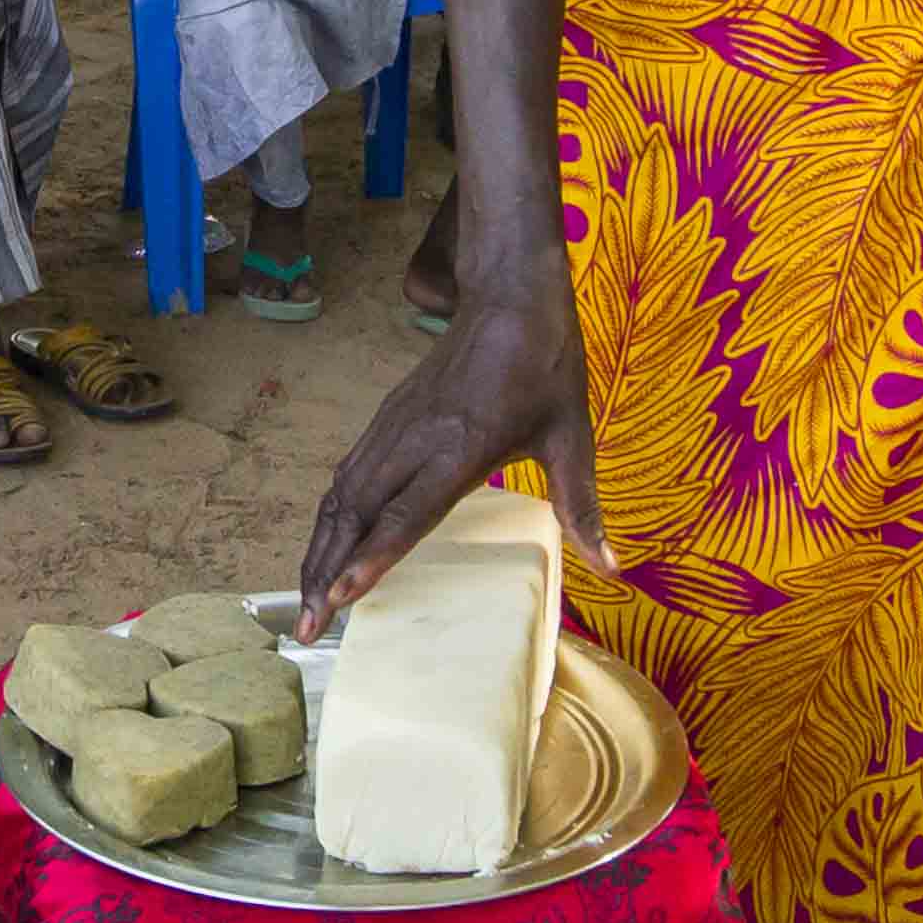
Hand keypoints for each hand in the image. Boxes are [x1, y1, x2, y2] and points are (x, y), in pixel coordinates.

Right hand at [296, 275, 604, 620]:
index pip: (406, 512)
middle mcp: (416, 438)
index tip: (340, 596)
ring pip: (341, 495)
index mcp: (461, 445)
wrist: (510, 295)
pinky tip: (325, 545)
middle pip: (355, 512)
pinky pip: (347, 474)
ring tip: (308, 600)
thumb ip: (581, 507)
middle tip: (311, 627)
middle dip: (325, 571)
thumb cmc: (546, 366)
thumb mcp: (572, 437)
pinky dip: (329, 517)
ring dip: (318, 548)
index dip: (372, 557)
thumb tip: (614, 569)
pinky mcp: (388, 417)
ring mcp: (395, 425)